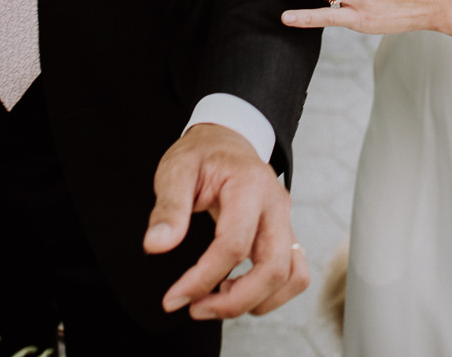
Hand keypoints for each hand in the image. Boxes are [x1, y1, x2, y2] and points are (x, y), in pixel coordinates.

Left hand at [144, 124, 308, 318]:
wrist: (226, 141)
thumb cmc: (201, 155)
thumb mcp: (176, 170)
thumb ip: (168, 208)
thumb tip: (156, 246)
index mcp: (250, 185)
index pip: (234, 245)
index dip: (203, 279)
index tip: (173, 298)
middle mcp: (276, 204)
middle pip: (274, 267)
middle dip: (234, 301)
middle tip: (196, 309)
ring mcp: (285, 220)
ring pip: (292, 276)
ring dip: (256, 301)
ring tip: (215, 302)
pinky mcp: (286, 234)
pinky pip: (295, 273)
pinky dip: (271, 293)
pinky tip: (236, 289)